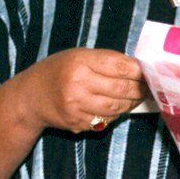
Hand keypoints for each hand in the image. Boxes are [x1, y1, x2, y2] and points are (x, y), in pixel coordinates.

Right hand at [15, 48, 145, 132]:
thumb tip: (138, 69)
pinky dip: (116, 113)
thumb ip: (107, 61)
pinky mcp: (77, 123)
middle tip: (149, 87)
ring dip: (132, 102)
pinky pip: (107, 119)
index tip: (149, 72)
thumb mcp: (79, 56)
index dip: (139, 71)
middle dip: (140, 88)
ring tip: (136, 96)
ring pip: (117, 107)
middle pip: (122, 89)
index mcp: (80, 62)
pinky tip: (117, 106)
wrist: (30, 96)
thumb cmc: (59, 70)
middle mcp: (78, 84)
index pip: (120, 67)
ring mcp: (77, 106)